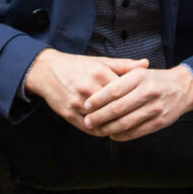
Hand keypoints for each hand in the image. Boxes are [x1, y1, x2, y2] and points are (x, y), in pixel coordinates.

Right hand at [25, 49, 148, 133]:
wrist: (46, 71)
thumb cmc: (78, 66)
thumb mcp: (101, 62)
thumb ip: (125, 65)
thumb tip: (146, 64)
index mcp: (99, 74)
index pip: (125, 92)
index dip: (136, 99)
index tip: (144, 103)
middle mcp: (88, 89)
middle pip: (115, 108)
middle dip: (128, 115)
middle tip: (140, 118)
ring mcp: (78, 103)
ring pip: (103, 121)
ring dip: (116, 126)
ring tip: (128, 127)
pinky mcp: (69, 114)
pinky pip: (89, 128)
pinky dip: (102, 131)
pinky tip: (111, 130)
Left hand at [82, 65, 192, 140]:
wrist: (183, 88)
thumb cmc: (155, 80)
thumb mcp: (139, 72)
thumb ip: (119, 77)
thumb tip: (95, 90)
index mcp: (139, 77)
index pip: (113, 90)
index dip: (97, 100)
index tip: (86, 105)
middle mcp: (148, 92)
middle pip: (117, 108)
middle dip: (99, 116)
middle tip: (88, 120)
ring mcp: (155, 108)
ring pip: (125, 122)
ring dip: (108, 128)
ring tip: (97, 129)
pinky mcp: (160, 122)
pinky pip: (136, 132)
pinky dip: (122, 135)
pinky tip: (112, 134)